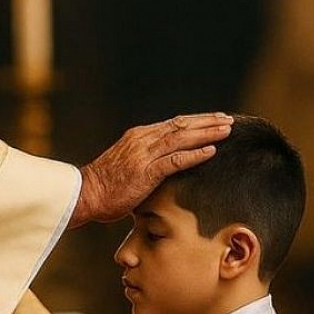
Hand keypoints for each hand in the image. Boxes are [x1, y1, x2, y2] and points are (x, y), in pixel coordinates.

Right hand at [72, 113, 233, 226]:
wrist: (85, 194)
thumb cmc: (106, 184)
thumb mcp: (128, 164)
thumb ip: (146, 158)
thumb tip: (165, 161)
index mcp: (139, 136)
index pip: (174, 124)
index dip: (196, 121)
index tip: (215, 119)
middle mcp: (143, 139)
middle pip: (181, 125)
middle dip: (207, 121)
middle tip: (228, 119)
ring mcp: (144, 154)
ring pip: (181, 138)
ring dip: (206, 133)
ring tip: (226, 130)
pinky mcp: (145, 172)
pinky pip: (175, 160)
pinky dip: (194, 154)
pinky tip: (211, 151)